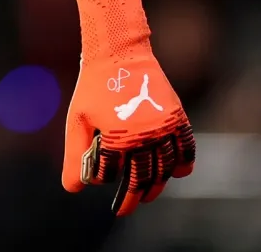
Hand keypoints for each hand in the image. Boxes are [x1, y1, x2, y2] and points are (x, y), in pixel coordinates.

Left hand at [60, 0, 195, 214]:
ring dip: (156, 186)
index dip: (102, 179)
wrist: (119, 52)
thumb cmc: (93, 86)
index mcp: (116, 138)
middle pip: (141, 179)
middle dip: (132, 198)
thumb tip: (74, 190)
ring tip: (147, 195)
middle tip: (124, 209)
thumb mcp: (77, 120)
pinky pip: (186, 148)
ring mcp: (163, 128)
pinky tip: (176, 173)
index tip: (99, 180)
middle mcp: (143, 137)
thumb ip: (75, 156)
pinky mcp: (177, 117)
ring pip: (165, 169)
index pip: (110, 174)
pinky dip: (183, 163)